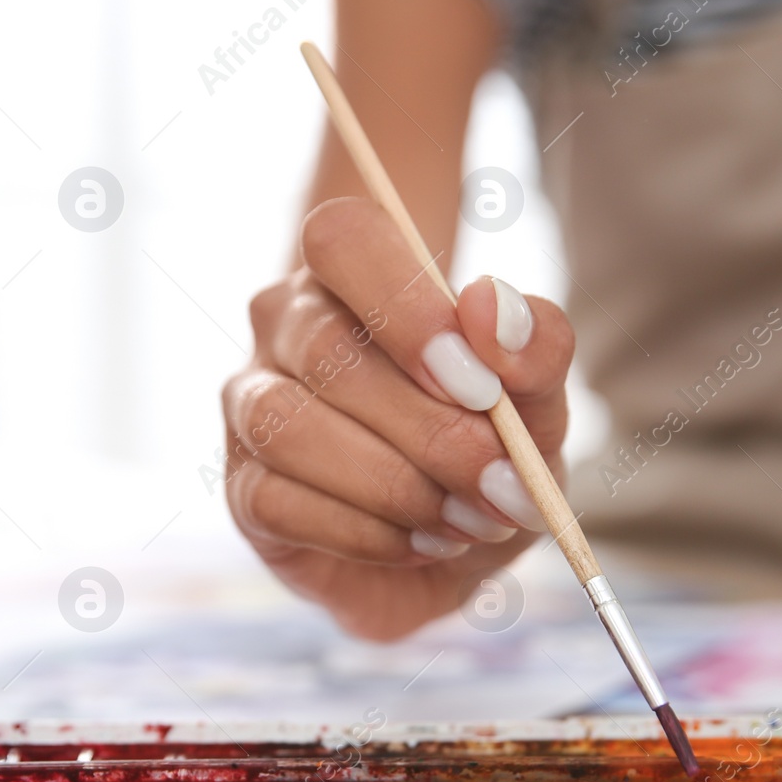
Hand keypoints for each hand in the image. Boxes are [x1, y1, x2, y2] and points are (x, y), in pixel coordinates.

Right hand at [221, 197, 574, 640]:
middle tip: (502, 483)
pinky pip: (278, 502)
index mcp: (352, 275)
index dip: (406, 306)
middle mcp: (284, 326)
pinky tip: (421, 541)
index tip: (480, 385)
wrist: (460, 543)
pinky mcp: (243, 490)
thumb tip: (489, 306)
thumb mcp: (538, 399)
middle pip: (326, 348)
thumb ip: (534, 346)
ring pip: (289, 427)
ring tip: (467, 519)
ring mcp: (250, 405)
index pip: (341, 238)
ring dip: (395, 485)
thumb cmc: (488, 446)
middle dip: (428, 429)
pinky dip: (366, 533)